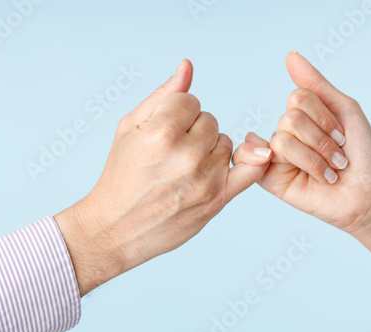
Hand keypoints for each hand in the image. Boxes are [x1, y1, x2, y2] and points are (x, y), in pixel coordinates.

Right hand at [54, 60, 271, 295]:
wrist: (115, 227)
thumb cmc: (120, 175)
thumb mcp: (129, 128)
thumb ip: (162, 96)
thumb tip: (188, 66)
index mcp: (161, 132)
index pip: (191, 101)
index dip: (178, 112)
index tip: (166, 129)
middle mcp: (186, 155)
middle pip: (211, 121)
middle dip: (194, 130)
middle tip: (174, 151)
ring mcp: (205, 179)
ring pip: (227, 143)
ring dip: (212, 148)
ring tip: (188, 165)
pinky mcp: (218, 199)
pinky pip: (252, 170)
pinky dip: (254, 159)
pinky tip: (249, 155)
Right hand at [234, 51, 370, 233]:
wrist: (369, 192)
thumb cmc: (362, 154)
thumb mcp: (345, 110)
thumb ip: (315, 85)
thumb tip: (291, 55)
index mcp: (303, 116)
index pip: (298, 98)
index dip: (324, 117)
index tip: (342, 135)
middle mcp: (287, 133)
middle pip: (290, 119)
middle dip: (322, 140)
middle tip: (338, 158)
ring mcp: (277, 155)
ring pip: (282, 140)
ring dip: (315, 159)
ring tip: (328, 172)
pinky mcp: (269, 178)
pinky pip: (261, 159)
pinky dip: (277, 160)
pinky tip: (288, 167)